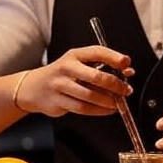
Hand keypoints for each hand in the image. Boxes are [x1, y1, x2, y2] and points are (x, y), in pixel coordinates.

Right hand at [17, 45, 133, 117]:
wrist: (34, 87)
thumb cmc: (63, 74)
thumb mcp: (79, 64)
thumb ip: (101, 67)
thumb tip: (128, 71)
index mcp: (74, 55)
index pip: (97, 52)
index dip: (114, 57)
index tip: (127, 64)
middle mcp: (66, 68)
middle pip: (95, 77)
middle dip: (115, 85)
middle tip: (126, 90)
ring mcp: (60, 85)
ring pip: (90, 96)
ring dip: (108, 101)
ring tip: (118, 102)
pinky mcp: (58, 101)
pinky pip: (83, 108)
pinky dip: (99, 111)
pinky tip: (108, 110)